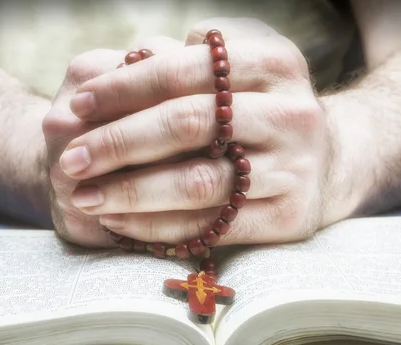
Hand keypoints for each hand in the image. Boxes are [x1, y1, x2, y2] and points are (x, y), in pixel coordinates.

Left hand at [60, 18, 339, 245]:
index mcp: (274, 62)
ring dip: (131, 192)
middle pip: (189, 124)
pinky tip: (122, 224)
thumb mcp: (234, 71)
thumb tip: (97, 84)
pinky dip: (160, 227)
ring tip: (84, 197)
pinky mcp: (291, 217)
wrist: (329, 160)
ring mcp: (296, 168)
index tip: (78, 105)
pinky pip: (214, 225)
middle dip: (119, 142)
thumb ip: (174, 67)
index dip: (124, 88)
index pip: (185, 71)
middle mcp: (292, 112)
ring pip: (199, 182)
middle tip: (71, 160)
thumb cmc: (260, 110)